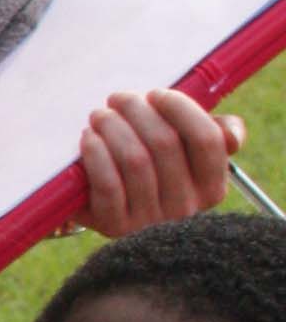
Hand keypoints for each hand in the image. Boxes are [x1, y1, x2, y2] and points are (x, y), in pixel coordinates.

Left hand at [77, 87, 240, 235]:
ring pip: (135, 161)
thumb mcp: (187, 153)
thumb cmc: (153, 168)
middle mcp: (186, 207)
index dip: (180, 108)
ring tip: (100, 116)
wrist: (110, 210)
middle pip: (165, 143)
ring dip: (112, 128)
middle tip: (117, 99)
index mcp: (211, 187)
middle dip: (136, 111)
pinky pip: (108, 185)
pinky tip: (88, 138)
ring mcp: (150, 221)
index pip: (207, 139)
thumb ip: (216, 135)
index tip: (155, 94)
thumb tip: (233, 137)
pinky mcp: (115, 227)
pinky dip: (96, 155)